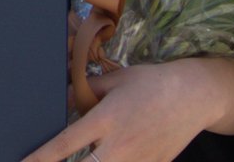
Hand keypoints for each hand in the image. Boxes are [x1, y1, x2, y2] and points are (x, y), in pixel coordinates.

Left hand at [20, 57, 233, 161]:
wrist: (191, 97)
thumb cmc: (148, 83)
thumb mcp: (114, 80)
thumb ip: (85, 90)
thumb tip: (63, 98)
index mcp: (105, 119)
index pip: (67, 143)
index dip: (42, 158)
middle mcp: (120, 145)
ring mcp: (138, 161)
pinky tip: (103, 160)